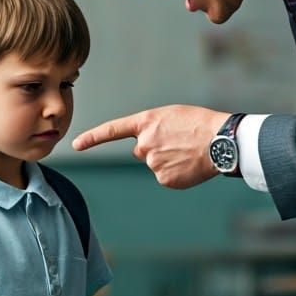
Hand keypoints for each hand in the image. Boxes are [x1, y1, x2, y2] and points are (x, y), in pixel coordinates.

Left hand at [72, 105, 230, 187]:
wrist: (221, 141)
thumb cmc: (200, 124)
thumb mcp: (171, 117)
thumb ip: (151, 129)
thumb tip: (142, 150)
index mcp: (146, 123)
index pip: (112, 131)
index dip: (92, 138)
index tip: (75, 145)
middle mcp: (145, 144)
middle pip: (141, 151)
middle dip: (155, 148)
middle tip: (178, 142)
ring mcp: (153, 163)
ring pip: (155, 164)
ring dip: (168, 160)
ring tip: (188, 152)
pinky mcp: (164, 179)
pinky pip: (165, 177)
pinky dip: (176, 173)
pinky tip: (189, 164)